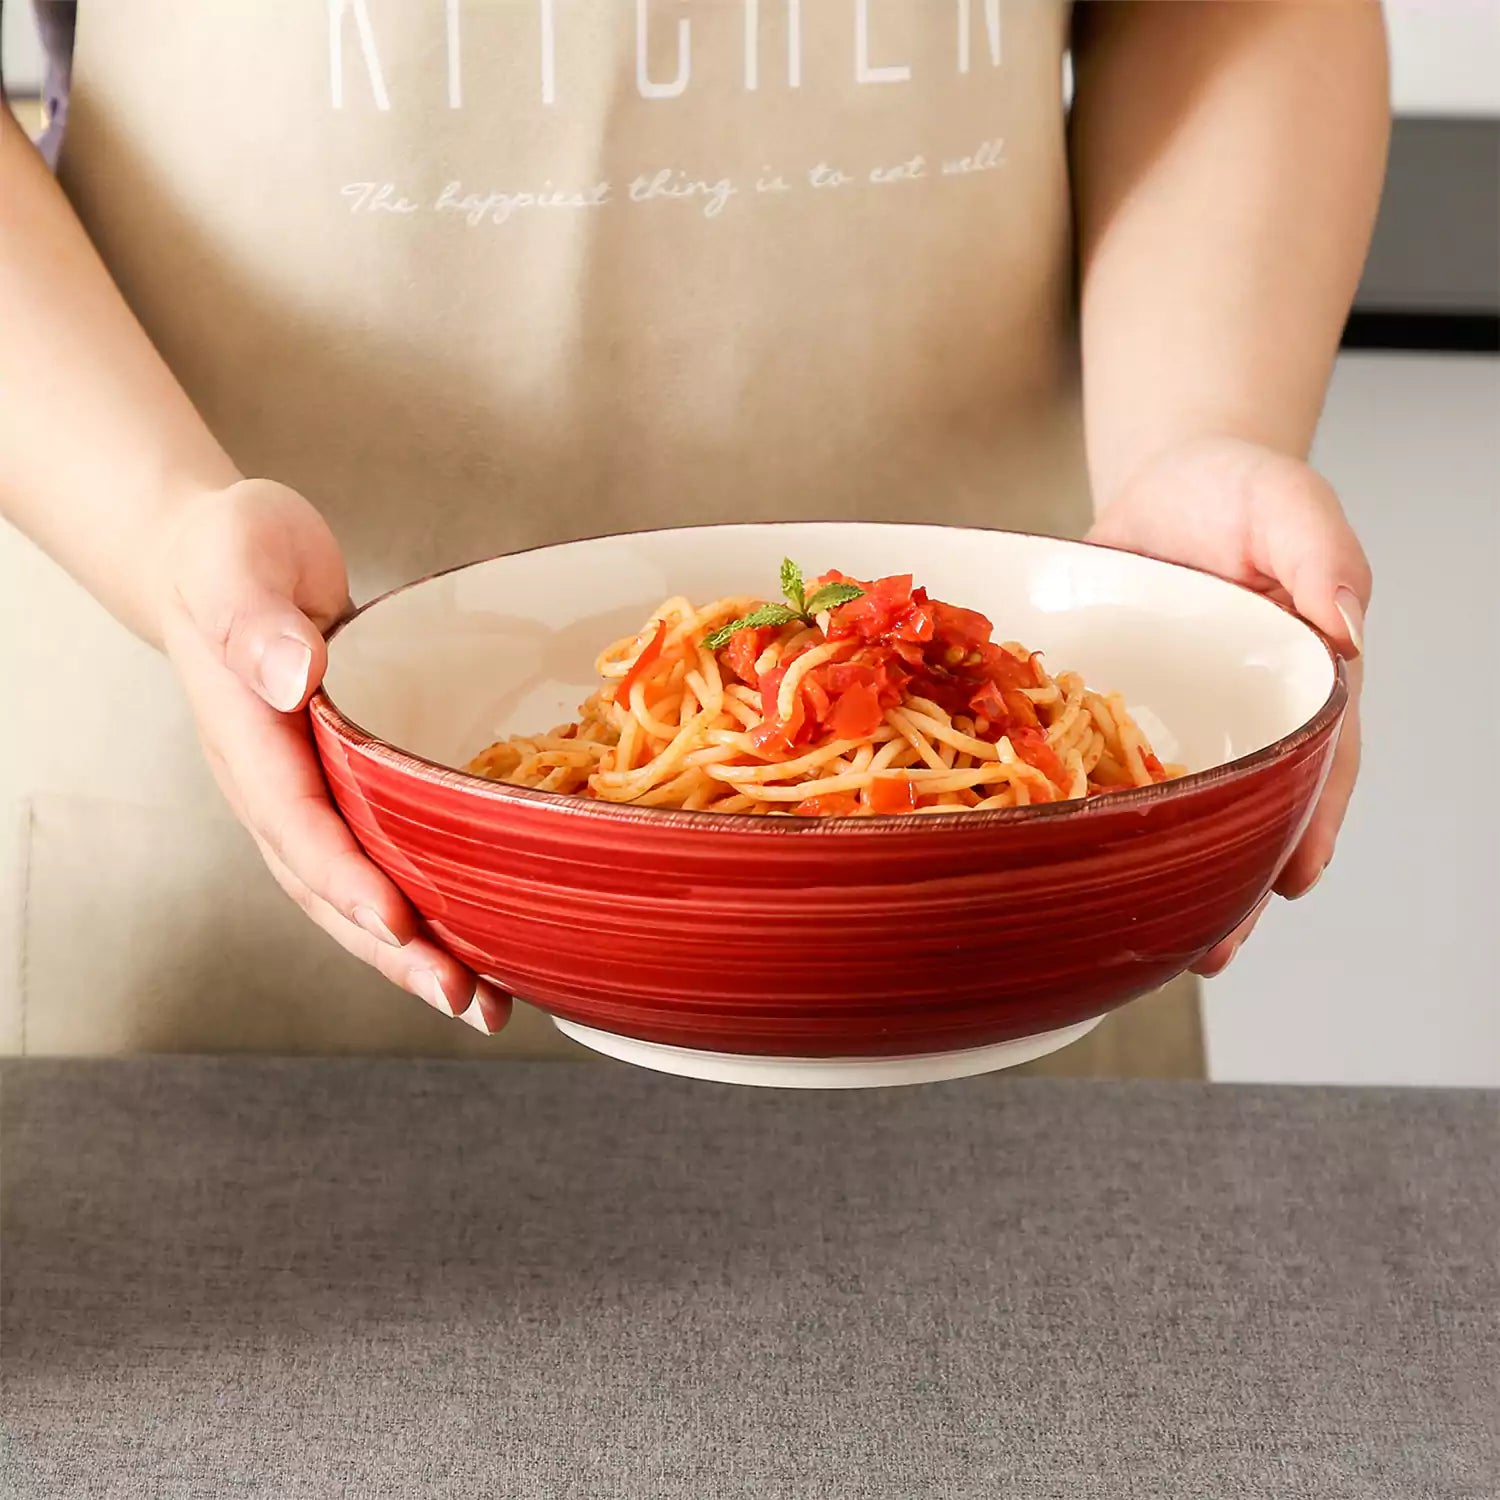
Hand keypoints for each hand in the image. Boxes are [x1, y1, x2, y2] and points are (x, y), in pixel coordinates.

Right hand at [153, 478, 509, 1032]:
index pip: (297, 825)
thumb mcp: (235, 560)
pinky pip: (386, 858)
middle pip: (330, 888)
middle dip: (395, 953)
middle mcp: (278, 786)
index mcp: (248, 740)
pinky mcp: (351, 788)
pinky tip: (483, 941)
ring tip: (485, 1006)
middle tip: (465, 1001)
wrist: (226, 560)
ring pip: (358, 892)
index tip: (400, 927)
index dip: (346, 880)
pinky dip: (430, 908)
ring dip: (417, 955)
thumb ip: (255, 618)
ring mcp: (312, 794)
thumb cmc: (232, 551)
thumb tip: (291, 678)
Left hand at [1087, 436, 1369, 975]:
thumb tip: (1348, 629)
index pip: (1319, 765)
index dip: (1311, 824)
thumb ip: (1323, 557)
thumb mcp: (1291, 503)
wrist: (1166, 486)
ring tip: (1141, 940)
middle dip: (1234, 882)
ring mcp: (1177, 724)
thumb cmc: (1241, 494)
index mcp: (1298, 683)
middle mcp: (1240, 719)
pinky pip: (1104, 772)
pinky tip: (1068, 862)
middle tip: (1211, 952)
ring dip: (1164, 871)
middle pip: (1249, 811)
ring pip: (1177, 810)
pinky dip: (1094, 817)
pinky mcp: (1114, 715)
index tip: (1294, 880)